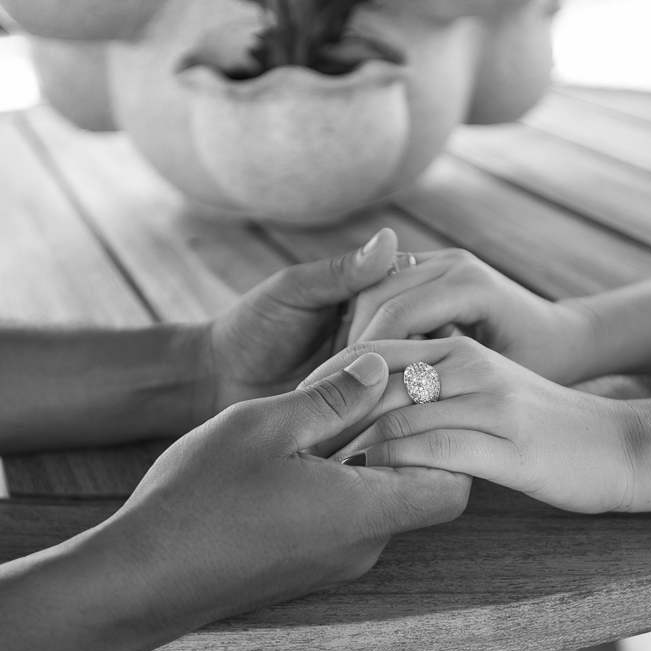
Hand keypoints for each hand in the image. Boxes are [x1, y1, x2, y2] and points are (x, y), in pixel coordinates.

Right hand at [87, 351, 470, 627]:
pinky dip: (340, 480)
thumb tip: (379, 366)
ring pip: (379, 500)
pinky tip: (299, 450)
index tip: (414, 395)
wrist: (142, 577)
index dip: (448, 437)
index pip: (455, 485)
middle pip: (419, 489)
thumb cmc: (200, 499)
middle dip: (405, 436)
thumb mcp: (266, 425)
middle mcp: (362, 547)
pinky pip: (347, 518)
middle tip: (371, 389)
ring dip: (366, 455)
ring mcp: (335, 563)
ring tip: (327, 411)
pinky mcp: (308, 567)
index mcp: (364, 513)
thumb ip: (333, 396)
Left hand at [200, 228, 400, 415]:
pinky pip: (397, 410)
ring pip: (419, 377)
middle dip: (407, 355)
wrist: (220, 382)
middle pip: (429, 341)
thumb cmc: (252, 327)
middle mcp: (387, 336)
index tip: (362, 334)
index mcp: (374, 297)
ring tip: (366, 393)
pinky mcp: (371, 411)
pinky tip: (377, 415)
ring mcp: (381, 375)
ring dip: (402, 385)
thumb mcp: (296, 292)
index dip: (408, 314)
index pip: (419, 299)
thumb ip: (343, 272)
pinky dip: (391, 410)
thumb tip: (390, 236)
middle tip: (363, 371)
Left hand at [304, 338, 639, 513]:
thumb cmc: (545, 428)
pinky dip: (394, 470)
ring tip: (319, 474)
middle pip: (375, 378)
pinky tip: (373, 489)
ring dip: (352, 447)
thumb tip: (374, 412)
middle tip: (292, 447)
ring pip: (398, 415)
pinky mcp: (509, 446)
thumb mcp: (487, 393)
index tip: (293, 411)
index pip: (375, 348)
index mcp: (460, 349)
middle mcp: (471, 366)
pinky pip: (433, 452)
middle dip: (328, 413)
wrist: (620, 447)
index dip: (327, 378)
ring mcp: (491, 403)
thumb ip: (436, 391)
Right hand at [346, 249, 598, 383]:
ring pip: (372, 290)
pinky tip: (363, 367)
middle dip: (352, 345)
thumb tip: (399, 419)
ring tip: (343, 382)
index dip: (365, 358)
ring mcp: (441, 260)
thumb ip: (452, 390)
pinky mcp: (432, 269)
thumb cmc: (544, 366)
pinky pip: (385, 291)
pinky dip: (370, 325)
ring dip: (355, 335)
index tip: (347, 399)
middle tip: (332, 391)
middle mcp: (453, 263)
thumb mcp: (501, 381)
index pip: (396, 314)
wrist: (567, 336)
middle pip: (375, 295)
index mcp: (471, 284)